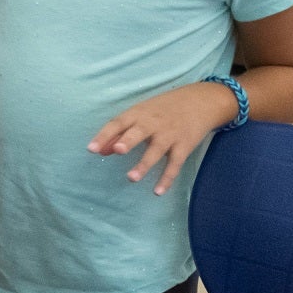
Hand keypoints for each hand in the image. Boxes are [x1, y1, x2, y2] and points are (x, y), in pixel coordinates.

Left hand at [88, 82, 238, 195]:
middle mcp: (153, 123)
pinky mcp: (184, 146)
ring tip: (131, 178)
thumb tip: (100, 151)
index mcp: (138, 113)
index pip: (118, 123)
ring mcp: (170, 135)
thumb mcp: (140, 114)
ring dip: (144, 164)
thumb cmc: (162, 109)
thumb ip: (120, 132)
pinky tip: (158, 191)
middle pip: (139, 132)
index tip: (91, 148)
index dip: (104, 135)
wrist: (201, 101)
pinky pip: (175, 164)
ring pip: (156, 150)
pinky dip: (167, 178)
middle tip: (118, 150)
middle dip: (128, 141)